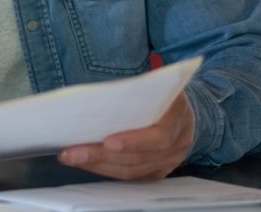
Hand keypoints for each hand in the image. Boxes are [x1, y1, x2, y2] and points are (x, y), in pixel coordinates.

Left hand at [57, 93, 195, 179]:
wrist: (189, 114)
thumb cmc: (165, 94)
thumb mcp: (158, 84)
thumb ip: (136, 89)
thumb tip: (97, 93)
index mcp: (178, 117)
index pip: (158, 136)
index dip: (133, 141)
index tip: (107, 141)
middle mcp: (177, 144)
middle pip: (138, 157)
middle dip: (101, 155)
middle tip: (72, 152)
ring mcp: (168, 161)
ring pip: (131, 170)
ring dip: (97, 165)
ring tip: (71, 157)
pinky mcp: (157, 171)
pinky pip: (130, 176)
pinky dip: (105, 170)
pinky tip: (85, 162)